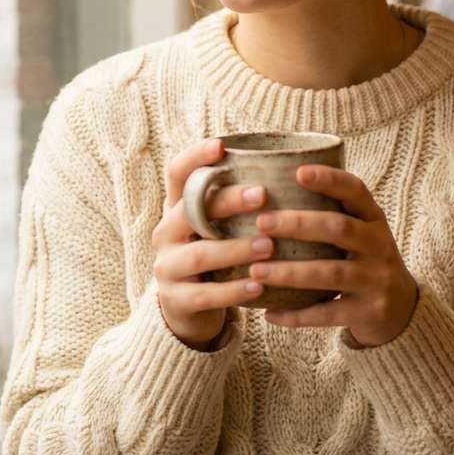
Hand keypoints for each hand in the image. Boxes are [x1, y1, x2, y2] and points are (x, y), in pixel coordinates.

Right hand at [152, 138, 272, 350]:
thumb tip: (288, 168)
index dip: (194, 157)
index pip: (176, 173)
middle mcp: (165, 233)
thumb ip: (236, 204)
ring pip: (200, 253)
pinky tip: (259, 287)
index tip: (221, 146)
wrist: (188, 308)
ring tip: (269, 246)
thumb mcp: (217, 227)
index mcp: (176, 208)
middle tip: (263, 195)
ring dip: (236, 249)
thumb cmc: (216, 256)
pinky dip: (234, 290)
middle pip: (190, 210)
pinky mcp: (175, 300)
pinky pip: (205, 295)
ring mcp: (167, 267)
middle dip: (228, 201)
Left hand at [250, 165, 417, 346]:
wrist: (401, 309)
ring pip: (330, 273)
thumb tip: (270, 190)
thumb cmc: (364, 259)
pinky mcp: (368, 312)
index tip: (298, 172)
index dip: (329, 179)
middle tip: (261, 223)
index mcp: (374, 218)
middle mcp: (379, 245)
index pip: (355, 190)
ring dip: (289, 272)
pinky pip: (327, 313)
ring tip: (255, 271)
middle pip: (339, 228)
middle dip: (298, 224)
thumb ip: (331, 212)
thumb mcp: (361, 231)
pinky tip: (269, 314)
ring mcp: (376, 280)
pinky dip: (297, 315)